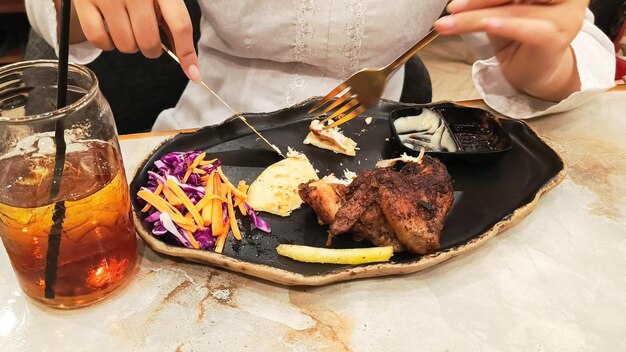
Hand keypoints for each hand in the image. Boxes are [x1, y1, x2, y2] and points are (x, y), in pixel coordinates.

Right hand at [60, 0, 199, 81]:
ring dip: (130, 45)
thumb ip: (170, 14)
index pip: (180, 25)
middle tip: (147, 37)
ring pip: (126, 45)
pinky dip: (107, 44)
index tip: (193, 73)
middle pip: (149, 42)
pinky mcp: (84, 1)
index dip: (187, 53)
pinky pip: (99, 39)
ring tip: (127, 27)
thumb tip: (182, 52)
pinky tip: (111, 31)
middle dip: (152, 49)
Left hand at [434, 0, 589, 101]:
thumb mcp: (500, 11)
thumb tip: (457, 0)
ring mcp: (565, 15)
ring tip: (449, 24)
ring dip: (476, 18)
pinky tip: (488, 25)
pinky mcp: (557, 37)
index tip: (457, 1)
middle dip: (479, 2)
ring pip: (512, 11)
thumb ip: (488, 2)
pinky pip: (528, 29)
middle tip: (453, 8)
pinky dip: (506, 26)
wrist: (534, 71)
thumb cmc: (519, 37)